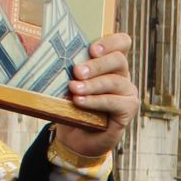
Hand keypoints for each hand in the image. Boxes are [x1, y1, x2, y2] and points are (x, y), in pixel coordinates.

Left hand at [55, 32, 138, 162]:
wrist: (75, 138)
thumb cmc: (72, 107)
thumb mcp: (69, 84)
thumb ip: (71, 70)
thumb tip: (52, 56)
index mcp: (110, 64)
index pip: (122, 43)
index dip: (110, 42)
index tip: (91, 49)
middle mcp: (122, 75)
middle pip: (119, 59)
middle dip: (96, 64)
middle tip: (77, 71)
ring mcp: (127, 93)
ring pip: (115, 81)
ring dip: (92, 84)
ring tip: (74, 88)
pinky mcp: (128, 110)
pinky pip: (115, 102)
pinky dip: (96, 101)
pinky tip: (80, 101)